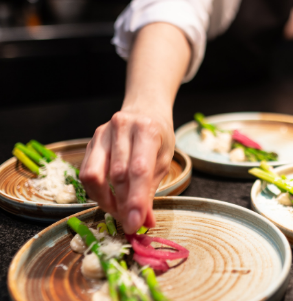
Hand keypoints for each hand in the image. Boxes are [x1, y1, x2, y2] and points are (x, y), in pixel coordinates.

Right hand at [80, 109, 173, 233]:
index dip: (136, 200)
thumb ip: (152, 190)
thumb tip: (145, 223)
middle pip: (117, 174)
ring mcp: (103, 132)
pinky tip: (109, 196)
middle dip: (123, 205)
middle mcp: (122, 127)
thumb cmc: (158, 136)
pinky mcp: (90, 141)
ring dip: (106, 200)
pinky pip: (87, 172)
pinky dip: (96, 191)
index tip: (135, 224)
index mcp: (147, 129)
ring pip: (94, 175)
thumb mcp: (164, 159)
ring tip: (119, 210)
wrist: (144, 109)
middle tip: (131, 223)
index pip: (139, 169)